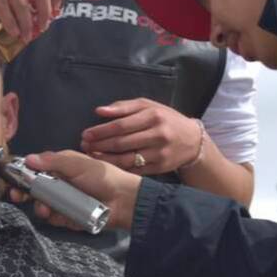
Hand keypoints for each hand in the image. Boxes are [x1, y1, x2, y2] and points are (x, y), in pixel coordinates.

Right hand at [10, 150, 141, 230]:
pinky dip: (56, 218)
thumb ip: (52, 161)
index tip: (12, 181)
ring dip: (41, 207)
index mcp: (61, 169)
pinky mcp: (70, 219)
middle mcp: (60, 185)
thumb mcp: (77, 164)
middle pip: (35, 191)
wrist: (124, 200)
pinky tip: (60, 216)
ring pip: (43, 206)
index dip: (22, 176)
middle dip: (25, 194)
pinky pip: (56, 220)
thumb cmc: (102, 176)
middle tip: (18, 196)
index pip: (36, 171)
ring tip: (46, 209)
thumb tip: (28, 158)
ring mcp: (64, 203)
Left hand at [80, 98, 202, 174]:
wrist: (192, 140)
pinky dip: (118, 169)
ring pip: (126, 159)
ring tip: (91, 156)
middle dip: (99, 145)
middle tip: (84, 146)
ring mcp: (159, 153)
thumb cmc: (165, 119)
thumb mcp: (148, 106)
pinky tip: (106, 166)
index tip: (86, 134)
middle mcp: (158, 135)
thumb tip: (99, 111)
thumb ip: (124, 107)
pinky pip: (134, 170)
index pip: (121, 125)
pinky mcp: (160, 168)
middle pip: (121, 143)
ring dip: (105, 159)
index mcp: (153, 116)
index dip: (101, 131)